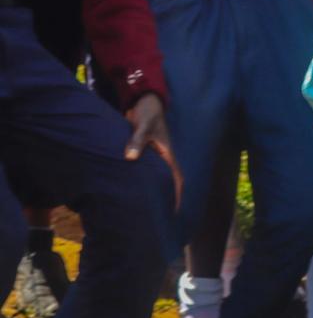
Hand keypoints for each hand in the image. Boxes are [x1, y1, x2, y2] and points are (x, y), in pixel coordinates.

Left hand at [124, 93, 182, 207]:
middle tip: (156, 217)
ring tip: (144, 209)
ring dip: (154, 190)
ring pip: (156, 177)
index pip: (176, 178)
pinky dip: (142, 181)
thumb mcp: (144, 125)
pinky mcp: (142, 152)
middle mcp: (162, 157)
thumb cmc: (148, 113)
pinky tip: (131, 190)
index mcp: (167, 153)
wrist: (144, 100)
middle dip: (164, 198)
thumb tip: (130, 158)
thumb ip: (137, 140)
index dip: (176, 195)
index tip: (174, 212)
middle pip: (167, 182)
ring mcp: (153, 155)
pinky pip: (145, 171)